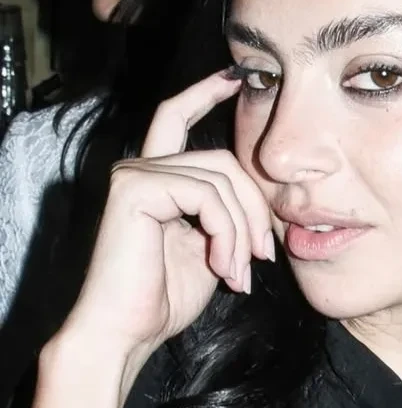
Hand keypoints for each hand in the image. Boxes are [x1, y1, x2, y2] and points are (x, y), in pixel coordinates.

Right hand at [64, 70, 276, 382]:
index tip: (237, 75)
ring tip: (238, 274)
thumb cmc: (164, 299)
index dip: (206, 90)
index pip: (178, 117)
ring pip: (222, 180)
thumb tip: (268, 207)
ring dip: (242, 233)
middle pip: (225, 159)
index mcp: (156, 177)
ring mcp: (135, 173)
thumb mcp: (211, 250)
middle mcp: (140, 166)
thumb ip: (228, 217)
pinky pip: (208, 195)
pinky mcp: (136, 188)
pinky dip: (227, 235)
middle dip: (255, 209)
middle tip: (263, 258)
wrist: (127, 332)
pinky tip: (224, 270)